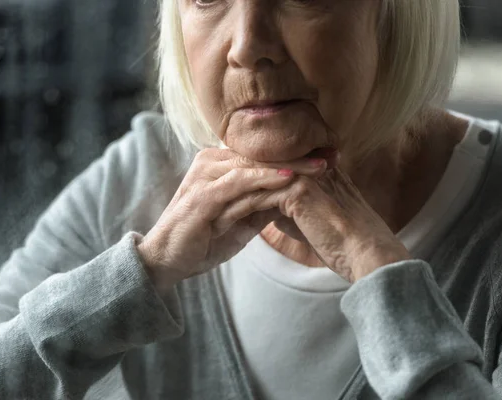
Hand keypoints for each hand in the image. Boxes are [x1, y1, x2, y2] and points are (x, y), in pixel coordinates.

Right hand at [137, 148, 326, 289]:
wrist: (167, 260)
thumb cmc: (202, 240)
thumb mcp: (239, 221)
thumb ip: (262, 205)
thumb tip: (293, 197)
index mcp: (219, 165)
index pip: (263, 156)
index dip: (296, 156)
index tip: (329, 157)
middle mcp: (211, 163)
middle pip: (262, 155)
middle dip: (300, 156)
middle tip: (334, 155)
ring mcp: (205, 176)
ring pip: (254, 164)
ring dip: (290, 165)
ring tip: (321, 165)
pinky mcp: (202, 194)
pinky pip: (239, 182)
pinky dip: (265, 179)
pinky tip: (290, 178)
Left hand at [212, 166, 410, 281]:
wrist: (366, 254)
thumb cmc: (341, 243)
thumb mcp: (309, 220)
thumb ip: (288, 208)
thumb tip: (266, 208)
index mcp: (312, 170)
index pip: (271, 168)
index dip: (246, 182)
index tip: (224, 195)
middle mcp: (308, 167)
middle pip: (260, 169)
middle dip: (233, 184)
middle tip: (208, 197)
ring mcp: (304, 176)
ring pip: (256, 181)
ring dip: (231, 196)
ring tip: (208, 211)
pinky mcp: (300, 191)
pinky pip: (260, 196)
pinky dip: (239, 209)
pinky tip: (221, 222)